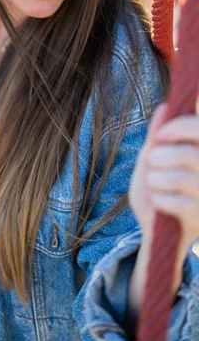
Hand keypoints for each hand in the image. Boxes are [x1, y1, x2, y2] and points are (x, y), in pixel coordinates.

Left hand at [130, 103, 198, 253]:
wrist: (156, 233)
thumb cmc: (157, 188)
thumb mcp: (153, 159)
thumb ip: (159, 135)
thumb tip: (165, 107)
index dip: (179, 128)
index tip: (159, 137)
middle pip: (188, 154)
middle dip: (160, 157)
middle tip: (151, 163)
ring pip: (181, 178)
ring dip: (156, 179)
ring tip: (153, 183)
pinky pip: (180, 203)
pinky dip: (159, 198)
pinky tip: (155, 199)